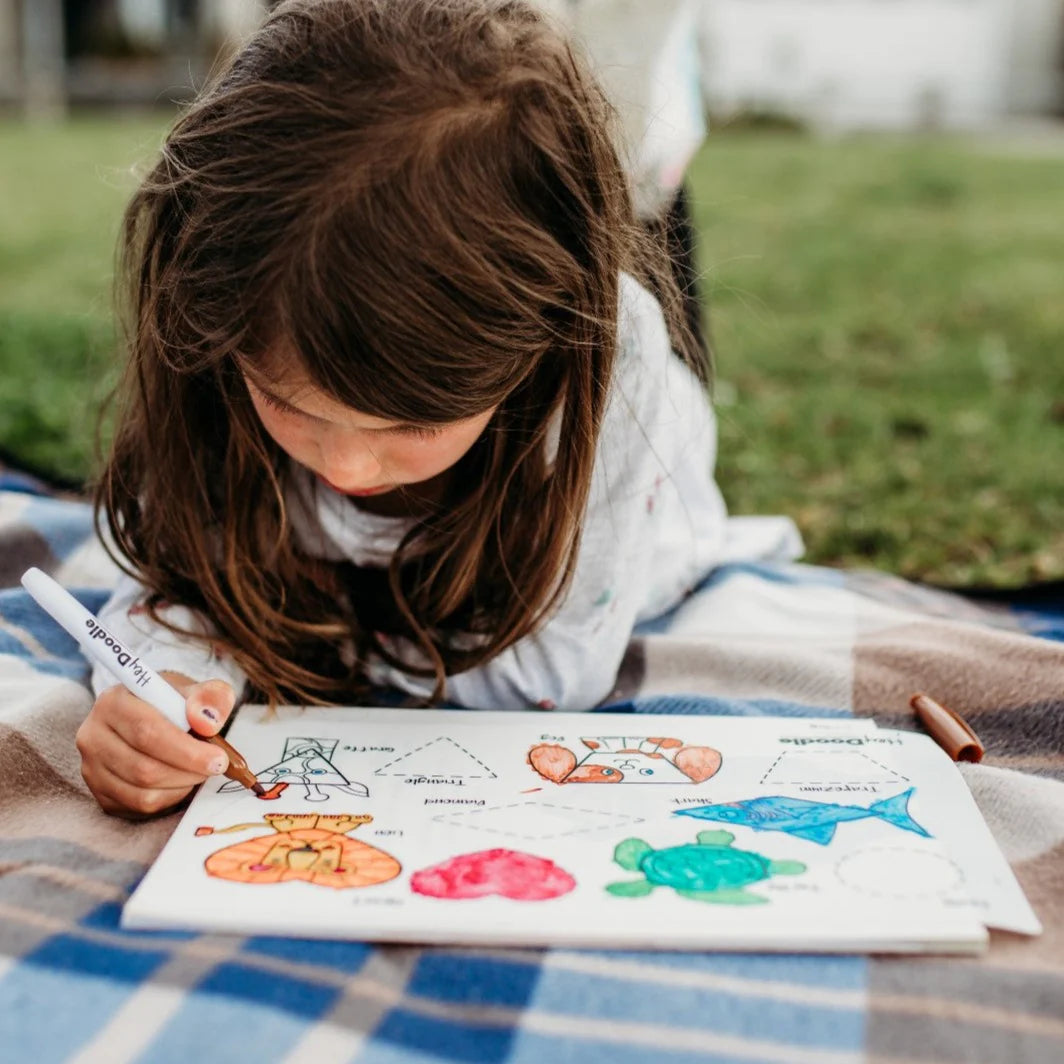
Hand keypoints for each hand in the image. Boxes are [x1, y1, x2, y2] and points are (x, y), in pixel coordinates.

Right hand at [76, 672, 235, 817]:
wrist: (154, 715)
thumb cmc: (176, 703)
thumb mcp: (200, 689)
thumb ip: (211, 697)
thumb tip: (208, 721)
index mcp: (113, 702)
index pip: (147, 731)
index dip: (186, 750)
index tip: (218, 759)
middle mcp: (93, 735)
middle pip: (143, 768)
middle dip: (188, 772)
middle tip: (216, 767)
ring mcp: (92, 768)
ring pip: (142, 794)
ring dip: (181, 787)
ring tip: (199, 771)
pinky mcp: (100, 793)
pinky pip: (138, 808)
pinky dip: (169, 799)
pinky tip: (181, 782)